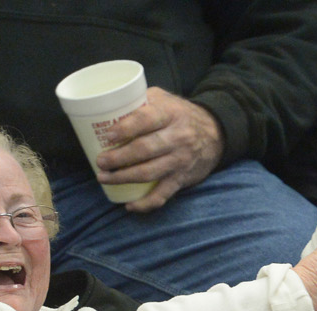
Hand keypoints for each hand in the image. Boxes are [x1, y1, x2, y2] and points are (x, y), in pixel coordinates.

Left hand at [96, 88, 223, 211]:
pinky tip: (129, 205)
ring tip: (105, 178)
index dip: (125, 128)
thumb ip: (141, 102)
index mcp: (170, 114)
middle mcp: (178, 137)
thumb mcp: (165, 99)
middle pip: (144, 149)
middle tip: (101, 162)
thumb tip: (107, 112)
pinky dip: (145, 203)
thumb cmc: (180, 115)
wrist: (215, 134)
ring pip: (149, 173)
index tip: (109, 136)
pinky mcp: (181, 179)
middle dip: (118, 158)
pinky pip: (162, 195)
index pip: (145, 120)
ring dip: (124, 178)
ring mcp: (180, 160)